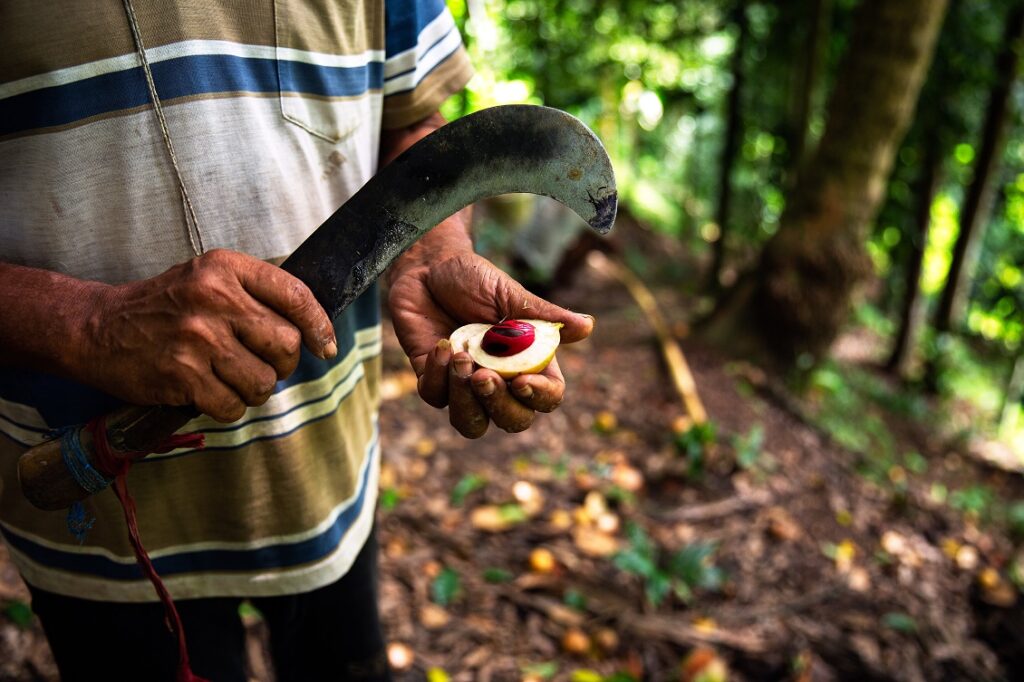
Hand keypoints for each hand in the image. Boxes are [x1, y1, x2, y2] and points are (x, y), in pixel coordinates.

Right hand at [73, 249, 335, 421]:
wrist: (97, 328)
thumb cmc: (164, 307)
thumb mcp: (208, 278)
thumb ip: (255, 294)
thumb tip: (312, 330)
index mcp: (226, 269)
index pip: (295, 295)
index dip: (319, 325)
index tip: (325, 346)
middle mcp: (215, 299)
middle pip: (287, 344)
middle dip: (283, 363)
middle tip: (261, 364)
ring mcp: (198, 338)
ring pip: (264, 382)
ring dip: (253, 389)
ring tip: (229, 378)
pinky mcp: (182, 374)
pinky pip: (233, 406)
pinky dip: (227, 407)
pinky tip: (207, 392)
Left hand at [388, 251, 592, 437]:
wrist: (428, 266)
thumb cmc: (474, 278)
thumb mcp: (509, 293)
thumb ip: (544, 316)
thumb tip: (588, 326)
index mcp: (528, 362)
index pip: (546, 398)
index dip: (539, 397)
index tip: (521, 380)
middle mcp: (500, 380)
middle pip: (512, 421)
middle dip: (499, 405)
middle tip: (483, 375)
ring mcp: (464, 384)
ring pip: (470, 423)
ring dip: (465, 401)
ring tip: (460, 358)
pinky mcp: (432, 379)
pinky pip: (436, 397)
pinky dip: (438, 375)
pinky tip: (442, 345)